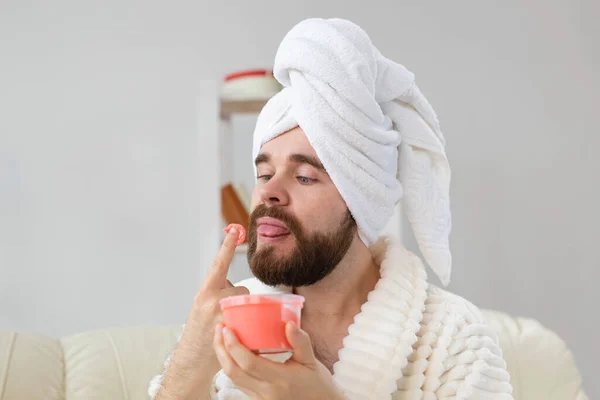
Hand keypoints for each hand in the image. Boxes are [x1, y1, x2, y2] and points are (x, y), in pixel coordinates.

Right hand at [175, 226, 249, 375]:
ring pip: (246, 301)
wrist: (192, 361)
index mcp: (204, 293)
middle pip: (240, 288)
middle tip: (227, 316)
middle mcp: (211, 301)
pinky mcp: (231, 328)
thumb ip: (216, 292)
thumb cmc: (199, 333)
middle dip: (239, 299)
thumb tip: (231, 282)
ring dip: (244, 311)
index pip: (217, 266)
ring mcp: (222, 315)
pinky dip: (248, 323)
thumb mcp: (201, 307)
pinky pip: (249, 316)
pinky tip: (237, 332)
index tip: (234, 231)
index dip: (227, 247)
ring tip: (231, 325)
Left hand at [214, 321, 346, 399]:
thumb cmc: (318, 385)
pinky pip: (240, 384)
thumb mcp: (311, 361)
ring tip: (222, 338)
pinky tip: (232, 354)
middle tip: (219, 328)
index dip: (234, 345)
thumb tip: (289, 323)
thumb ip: (301, 342)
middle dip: (221, 349)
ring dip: (223, 358)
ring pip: (233, 379)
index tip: (227, 328)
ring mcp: (261, 399)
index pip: (248, 363)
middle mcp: (266, 393)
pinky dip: (232, 367)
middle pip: (233, 372)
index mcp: (280, 380)